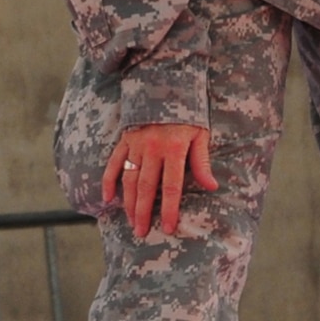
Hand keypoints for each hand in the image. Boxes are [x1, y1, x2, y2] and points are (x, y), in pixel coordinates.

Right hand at [103, 124, 216, 239]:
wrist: (167, 87)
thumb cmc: (189, 116)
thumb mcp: (201, 135)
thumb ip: (202, 162)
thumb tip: (212, 187)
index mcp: (174, 149)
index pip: (171, 186)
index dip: (169, 209)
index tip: (167, 227)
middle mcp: (153, 149)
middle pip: (146, 187)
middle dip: (143, 213)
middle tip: (142, 233)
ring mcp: (136, 145)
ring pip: (128, 179)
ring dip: (128, 203)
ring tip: (131, 222)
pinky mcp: (125, 140)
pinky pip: (113, 163)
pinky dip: (108, 181)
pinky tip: (108, 199)